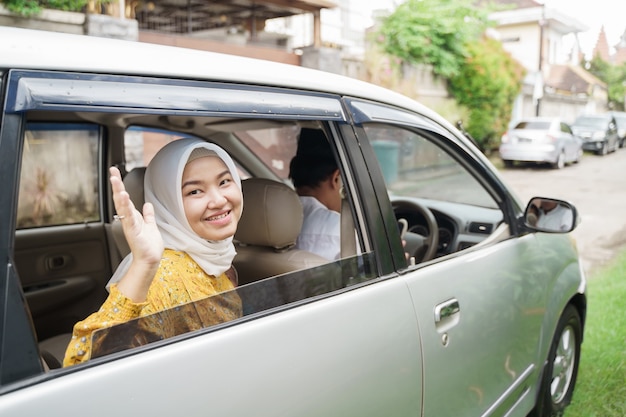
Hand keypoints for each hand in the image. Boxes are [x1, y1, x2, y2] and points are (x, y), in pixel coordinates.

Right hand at [110, 167, 163, 301]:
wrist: (150, 260)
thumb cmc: (149, 245)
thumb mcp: (150, 225)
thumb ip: (148, 215)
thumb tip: (148, 205)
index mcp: (133, 217)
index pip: (125, 197)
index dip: (120, 185)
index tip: (115, 173)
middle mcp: (129, 219)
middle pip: (120, 199)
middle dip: (116, 185)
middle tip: (112, 172)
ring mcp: (130, 225)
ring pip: (123, 206)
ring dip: (119, 193)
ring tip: (116, 180)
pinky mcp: (133, 231)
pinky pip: (129, 217)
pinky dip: (126, 207)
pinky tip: (124, 197)